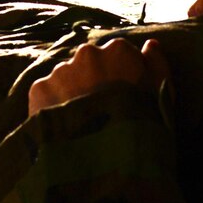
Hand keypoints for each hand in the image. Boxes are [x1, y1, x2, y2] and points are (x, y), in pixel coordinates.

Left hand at [27, 36, 168, 115]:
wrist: (107, 158)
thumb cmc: (143, 123)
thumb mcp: (162, 93)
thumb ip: (157, 63)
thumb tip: (150, 44)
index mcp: (118, 50)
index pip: (116, 54)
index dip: (118, 76)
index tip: (120, 96)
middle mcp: (87, 53)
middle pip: (88, 63)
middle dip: (91, 80)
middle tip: (98, 111)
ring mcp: (60, 71)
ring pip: (65, 78)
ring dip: (70, 93)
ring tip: (80, 123)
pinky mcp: (39, 89)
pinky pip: (46, 94)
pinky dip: (52, 107)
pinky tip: (63, 127)